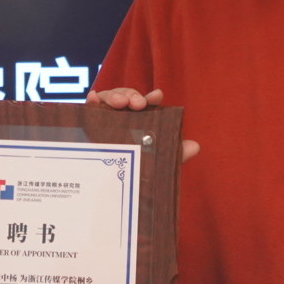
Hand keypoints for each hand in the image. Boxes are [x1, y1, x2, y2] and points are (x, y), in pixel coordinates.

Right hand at [86, 87, 200, 163]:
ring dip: (114, 96)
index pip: (145, 105)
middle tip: (137, 104)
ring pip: (108, 99)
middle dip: (132, 95)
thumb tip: (195, 146)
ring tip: (119, 103)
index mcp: (138, 119)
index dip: (151, 99)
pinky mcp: (88, 123)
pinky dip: (91, 100)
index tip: (158, 95)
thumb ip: (173, 154)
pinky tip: (93, 97)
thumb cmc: (135, 168)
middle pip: (126, 97)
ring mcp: (104, 117)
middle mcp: (121, 114)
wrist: (110, 188)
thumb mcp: (154, 162)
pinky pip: (88, 108)